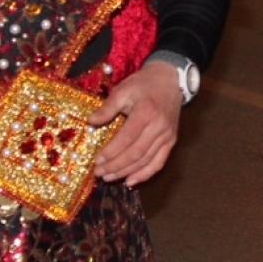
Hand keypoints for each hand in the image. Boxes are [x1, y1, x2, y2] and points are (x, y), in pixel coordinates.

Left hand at [90, 61, 182, 185]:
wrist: (170, 80)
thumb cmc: (144, 84)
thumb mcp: (123, 89)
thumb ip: (108, 107)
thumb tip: (91, 122)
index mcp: (146, 113)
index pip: (127, 138)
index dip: (111, 152)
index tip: (97, 160)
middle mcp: (159, 127)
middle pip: (136, 153)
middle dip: (116, 166)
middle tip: (99, 173)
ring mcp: (167, 136)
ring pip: (146, 161)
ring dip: (127, 172)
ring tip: (110, 177)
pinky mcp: (171, 141)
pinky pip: (159, 162)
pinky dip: (145, 174)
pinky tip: (131, 181)